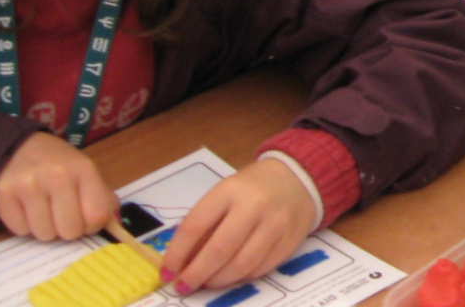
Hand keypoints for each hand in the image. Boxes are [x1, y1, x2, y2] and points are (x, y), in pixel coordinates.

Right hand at [0, 132, 115, 241]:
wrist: (16, 148)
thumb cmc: (57, 165)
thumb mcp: (86, 172)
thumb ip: (102, 198)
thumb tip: (114, 226)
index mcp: (83, 169)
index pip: (96, 216)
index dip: (92, 225)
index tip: (85, 219)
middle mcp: (56, 175)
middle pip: (70, 230)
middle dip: (68, 229)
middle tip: (62, 215)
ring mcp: (28, 185)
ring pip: (45, 234)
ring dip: (46, 228)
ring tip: (44, 209)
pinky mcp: (3, 195)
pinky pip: (20, 231)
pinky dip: (25, 225)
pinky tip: (26, 207)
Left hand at [162, 158, 317, 292]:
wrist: (297, 178)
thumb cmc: (251, 188)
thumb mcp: (224, 194)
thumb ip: (204, 224)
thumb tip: (182, 261)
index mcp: (230, 190)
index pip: (196, 225)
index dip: (177, 254)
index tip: (167, 273)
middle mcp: (254, 206)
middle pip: (220, 249)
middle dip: (197, 274)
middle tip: (184, 287)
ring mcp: (276, 224)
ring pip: (242, 264)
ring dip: (219, 280)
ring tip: (207, 283)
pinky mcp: (291, 240)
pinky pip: (262, 268)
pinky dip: (242, 277)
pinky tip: (232, 276)